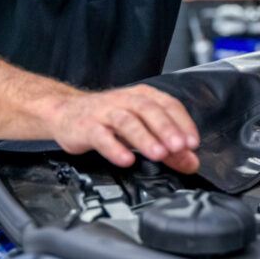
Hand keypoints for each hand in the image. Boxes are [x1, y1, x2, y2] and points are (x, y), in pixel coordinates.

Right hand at [49, 84, 199, 173]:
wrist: (67, 113)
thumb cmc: (108, 120)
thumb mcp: (141, 130)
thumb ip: (167, 146)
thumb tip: (191, 162)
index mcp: (143, 97)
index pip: (168, 105)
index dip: (183, 123)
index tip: (192, 142)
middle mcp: (125, 100)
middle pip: (148, 110)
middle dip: (166, 128)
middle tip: (179, 147)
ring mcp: (104, 112)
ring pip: (126, 121)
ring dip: (144, 138)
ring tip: (158, 154)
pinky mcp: (86, 127)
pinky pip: (101, 136)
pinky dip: (114, 148)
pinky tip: (126, 160)